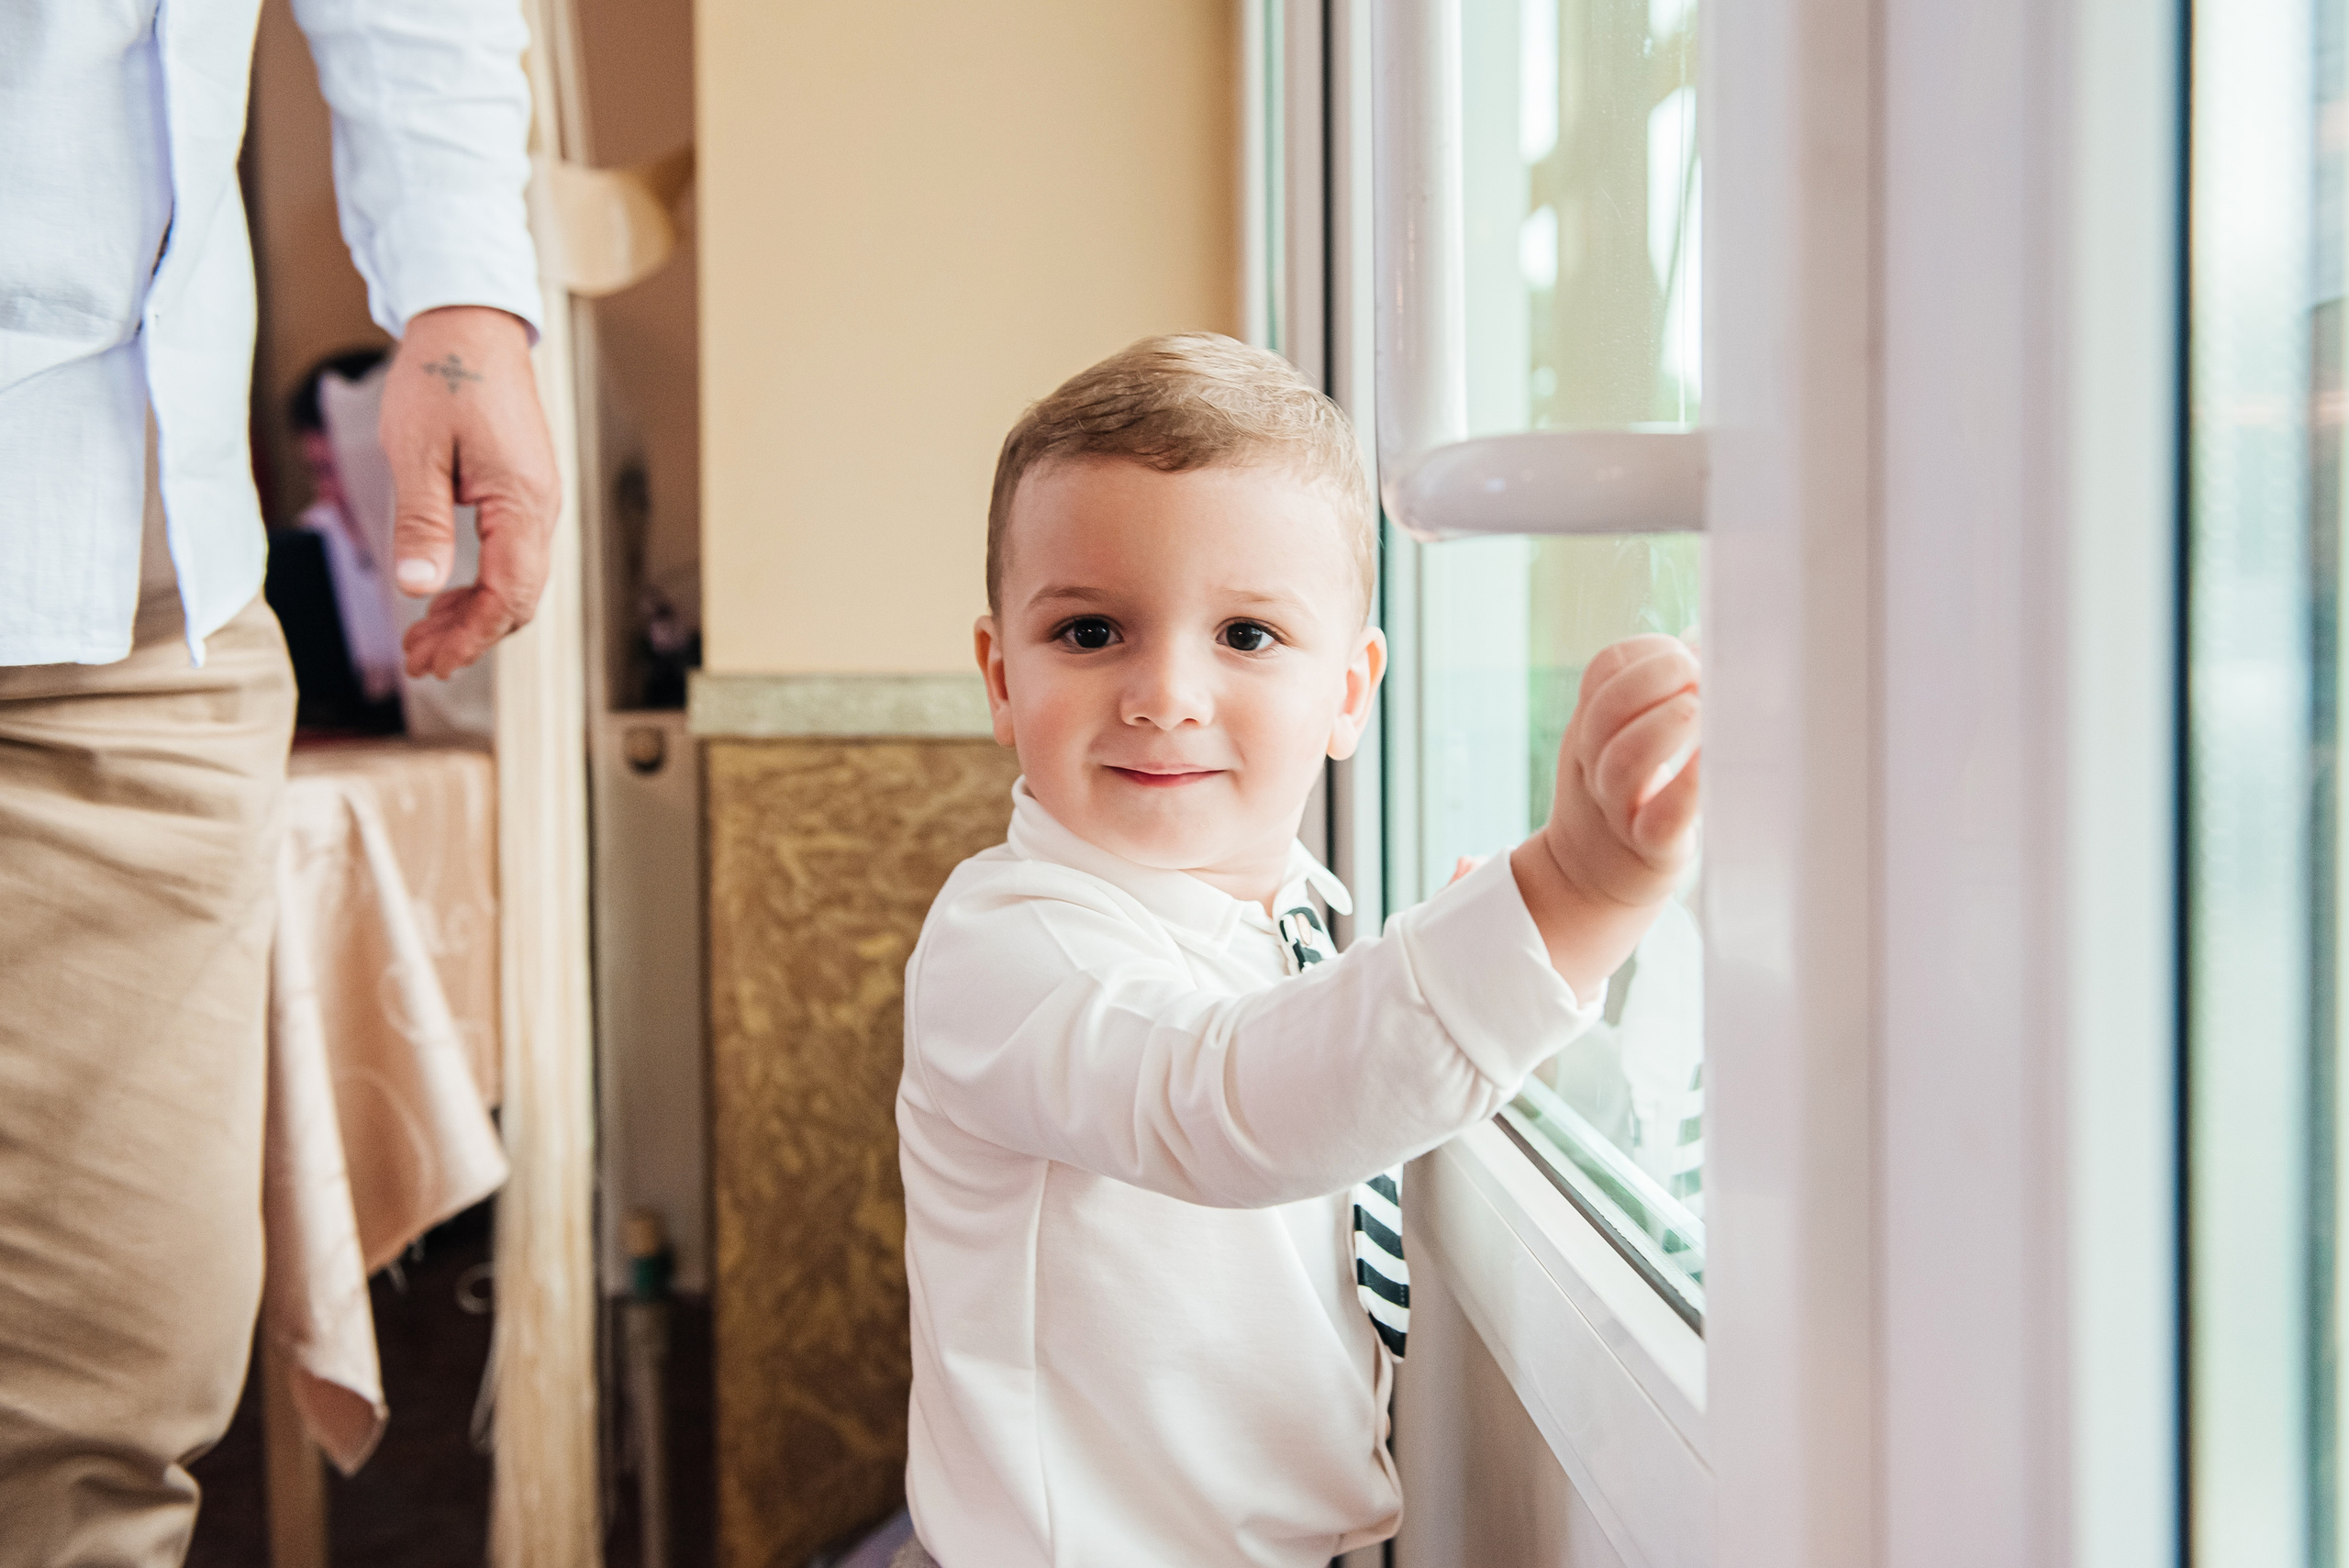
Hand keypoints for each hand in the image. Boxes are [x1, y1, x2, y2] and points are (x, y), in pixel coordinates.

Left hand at [377, 306, 559, 677]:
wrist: (470, 326)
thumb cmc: (442, 378)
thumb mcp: (416, 452)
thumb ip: (422, 523)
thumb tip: (419, 588)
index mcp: (522, 502)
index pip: (509, 594)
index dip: (470, 636)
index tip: (430, 661)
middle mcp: (542, 509)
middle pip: (519, 600)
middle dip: (471, 637)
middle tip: (418, 660)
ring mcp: (537, 502)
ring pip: (517, 583)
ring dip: (473, 615)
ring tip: (423, 636)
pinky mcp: (524, 493)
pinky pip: (512, 558)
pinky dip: (480, 586)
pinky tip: (443, 593)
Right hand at [1509, 634, 1700, 997]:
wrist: (1590, 876)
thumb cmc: (1626, 794)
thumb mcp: (1619, 735)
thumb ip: (1656, 689)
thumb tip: (1703, 639)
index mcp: (1592, 724)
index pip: (1607, 667)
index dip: (1650, 652)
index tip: (1689, 657)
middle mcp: (1596, 762)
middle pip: (1609, 707)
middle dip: (1660, 678)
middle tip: (1702, 679)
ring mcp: (1619, 807)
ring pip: (1626, 760)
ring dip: (1669, 725)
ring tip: (1704, 715)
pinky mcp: (1651, 847)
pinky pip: (1663, 817)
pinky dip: (1688, 786)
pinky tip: (1710, 765)